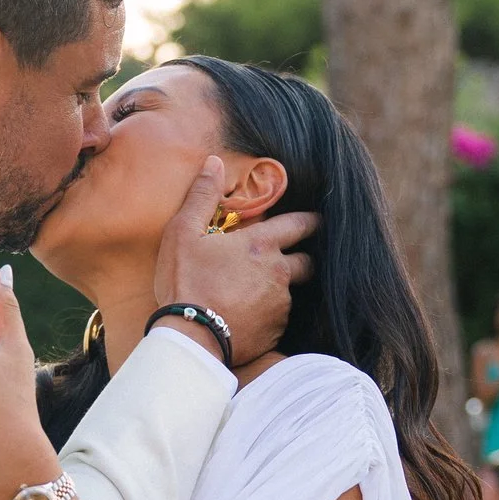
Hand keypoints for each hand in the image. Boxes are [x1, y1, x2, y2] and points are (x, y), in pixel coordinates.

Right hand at [148, 155, 318, 364]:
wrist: (191, 336)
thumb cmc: (186, 281)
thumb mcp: (183, 232)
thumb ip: (202, 196)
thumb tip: (214, 163)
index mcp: (262, 244)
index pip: (301, 225)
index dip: (310, 221)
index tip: (315, 221)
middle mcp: (279, 273)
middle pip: (308, 262)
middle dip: (303, 258)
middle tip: (291, 258)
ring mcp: (280, 305)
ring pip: (291, 292)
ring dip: (279, 290)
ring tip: (255, 293)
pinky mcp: (275, 332)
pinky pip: (278, 319)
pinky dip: (267, 316)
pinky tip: (248, 317)